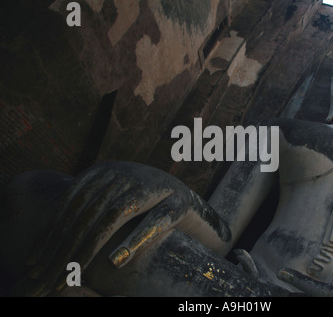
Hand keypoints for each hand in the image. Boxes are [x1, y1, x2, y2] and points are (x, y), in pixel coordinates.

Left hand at [11, 161, 230, 295]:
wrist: (181, 194)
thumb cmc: (139, 200)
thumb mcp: (110, 196)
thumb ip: (86, 205)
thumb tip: (47, 235)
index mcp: (107, 170)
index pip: (72, 201)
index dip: (53, 232)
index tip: (37, 260)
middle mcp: (128, 174)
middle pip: (89, 211)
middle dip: (66, 247)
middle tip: (50, 275)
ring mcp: (153, 186)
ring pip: (115, 217)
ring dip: (91, 247)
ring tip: (74, 271)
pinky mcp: (177, 202)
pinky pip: (154, 222)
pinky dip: (134, 241)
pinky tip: (116, 260)